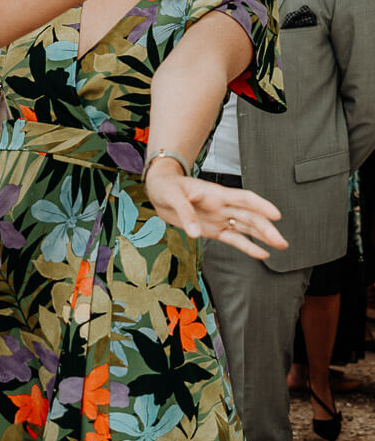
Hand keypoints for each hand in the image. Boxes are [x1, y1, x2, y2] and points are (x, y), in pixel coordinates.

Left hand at [145, 167, 286, 259]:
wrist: (158, 191)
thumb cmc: (167, 186)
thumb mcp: (173, 196)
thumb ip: (186, 213)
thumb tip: (196, 234)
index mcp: (217, 194)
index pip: (245, 199)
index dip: (261, 205)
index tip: (276, 215)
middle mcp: (222, 206)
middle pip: (250, 217)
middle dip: (267, 229)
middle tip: (281, 242)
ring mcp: (219, 218)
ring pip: (246, 228)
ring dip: (263, 237)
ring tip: (281, 246)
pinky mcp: (212, 230)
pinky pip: (233, 239)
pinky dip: (247, 246)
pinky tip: (262, 254)